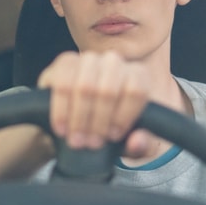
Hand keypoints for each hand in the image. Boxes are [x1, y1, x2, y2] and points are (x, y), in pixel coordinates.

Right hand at [37, 51, 154, 158]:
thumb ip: (143, 144)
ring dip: (79, 119)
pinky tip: (62, 129)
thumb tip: (136, 141)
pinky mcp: (64, 63)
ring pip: (85, 87)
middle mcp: (114, 62)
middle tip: (92, 144)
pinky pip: (63, 84)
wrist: (81, 120)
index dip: (123, 116)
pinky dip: (62, 111)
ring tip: (77, 140)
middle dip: (98, 123)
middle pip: (108, 90)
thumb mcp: (133, 142)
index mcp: (137, 75)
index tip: (113, 136)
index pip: (136, 90)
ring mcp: (88, 60)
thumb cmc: (112, 127)